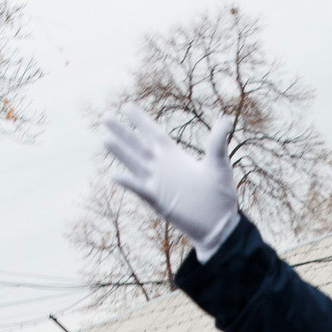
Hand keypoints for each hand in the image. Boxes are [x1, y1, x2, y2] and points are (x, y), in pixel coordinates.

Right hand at [100, 107, 241, 260]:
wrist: (219, 223)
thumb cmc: (220, 195)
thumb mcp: (219, 165)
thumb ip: (217, 143)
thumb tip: (226, 119)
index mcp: (175, 156)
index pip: (154, 134)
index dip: (141, 121)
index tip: (127, 107)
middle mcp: (162, 168)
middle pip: (138, 146)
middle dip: (122, 132)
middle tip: (106, 118)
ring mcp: (158, 184)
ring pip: (134, 164)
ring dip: (120, 153)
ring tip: (105, 138)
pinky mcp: (158, 201)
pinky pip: (140, 189)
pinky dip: (128, 183)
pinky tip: (115, 175)